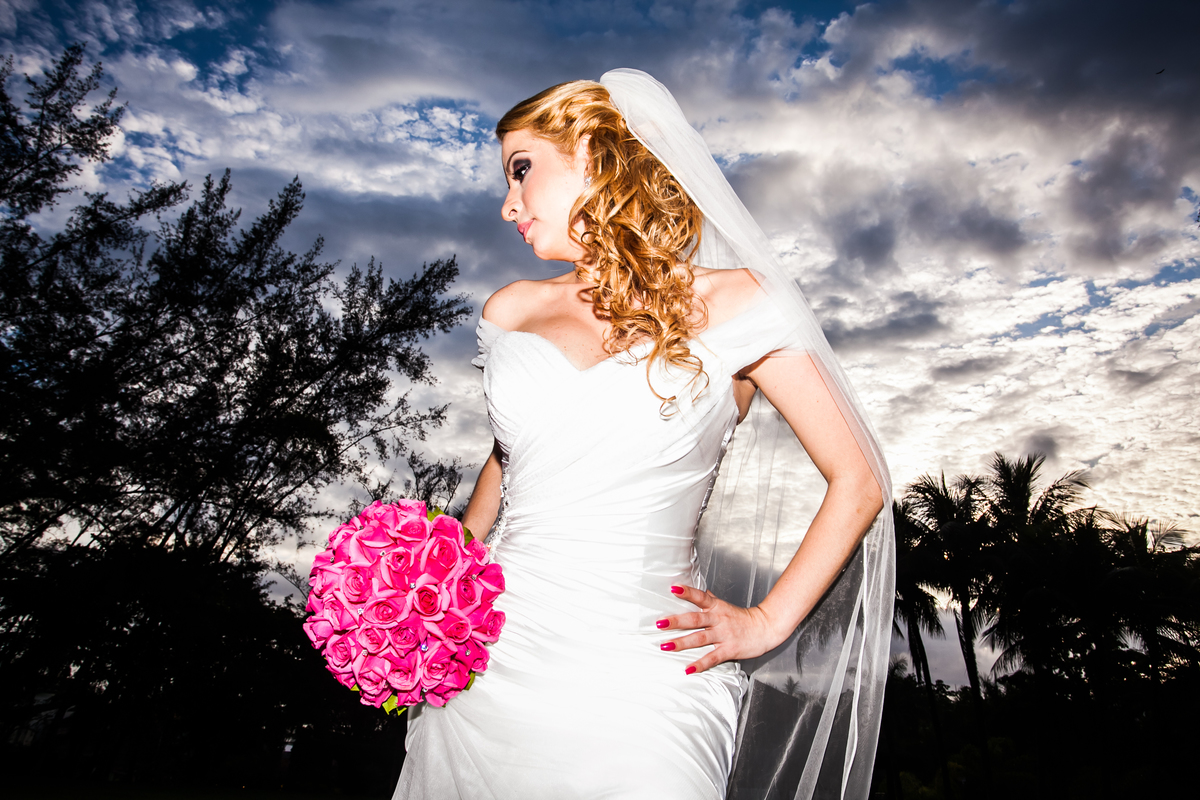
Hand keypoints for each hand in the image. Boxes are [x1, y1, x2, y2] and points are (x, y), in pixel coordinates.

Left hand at [657, 585, 787, 674]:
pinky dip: (700, 664)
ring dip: (681, 643)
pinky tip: (688, 669)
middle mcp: (718, 620)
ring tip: (665, 646)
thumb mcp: (726, 606)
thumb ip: (711, 600)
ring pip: (699, 639)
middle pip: (695, 619)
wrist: (766, 628)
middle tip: (659, 623)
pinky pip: (712, 658)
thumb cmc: (744, 618)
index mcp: (717, 607)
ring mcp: (723, 635)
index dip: (687, 592)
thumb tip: (700, 591)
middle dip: (676, 621)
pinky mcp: (729, 650)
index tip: (673, 588)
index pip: (700, 597)